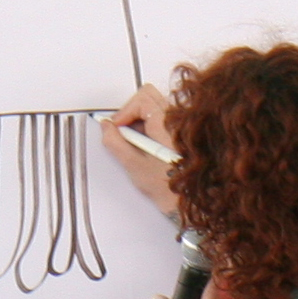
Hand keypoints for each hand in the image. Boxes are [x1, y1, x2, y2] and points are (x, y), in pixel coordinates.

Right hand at [101, 84, 180, 219]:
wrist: (191, 202)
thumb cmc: (169, 188)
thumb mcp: (134, 166)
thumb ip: (116, 143)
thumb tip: (107, 128)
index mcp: (167, 124)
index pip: (142, 99)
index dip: (124, 112)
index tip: (117, 128)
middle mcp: (178, 120)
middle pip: (149, 96)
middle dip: (131, 110)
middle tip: (123, 131)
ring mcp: (182, 125)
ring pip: (155, 106)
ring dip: (140, 119)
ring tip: (136, 142)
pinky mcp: (182, 133)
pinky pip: (163, 118)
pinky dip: (150, 125)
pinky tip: (148, 145)